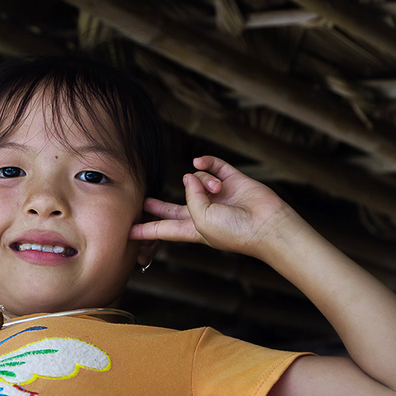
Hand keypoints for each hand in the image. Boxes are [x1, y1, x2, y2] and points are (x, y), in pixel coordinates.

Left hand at [129, 156, 294, 258]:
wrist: (267, 224)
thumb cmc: (233, 230)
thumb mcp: (200, 220)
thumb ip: (190, 198)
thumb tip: (190, 176)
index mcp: (193, 230)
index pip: (163, 230)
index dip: (146, 231)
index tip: (128, 233)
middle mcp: (204, 213)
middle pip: (174, 208)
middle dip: (159, 205)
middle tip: (144, 201)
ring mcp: (218, 196)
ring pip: (197, 180)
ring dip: (203, 181)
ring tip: (217, 190)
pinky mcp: (233, 180)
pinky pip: (213, 165)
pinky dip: (206, 162)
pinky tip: (199, 163)